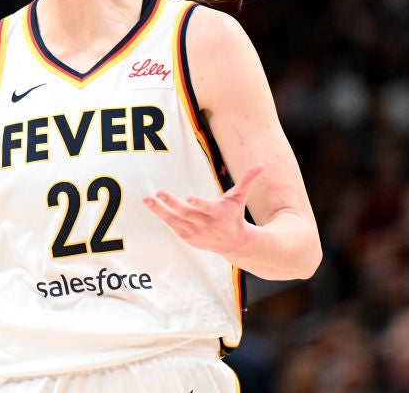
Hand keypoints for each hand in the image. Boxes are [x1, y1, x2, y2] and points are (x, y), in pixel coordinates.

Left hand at [142, 163, 263, 254]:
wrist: (234, 243)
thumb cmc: (234, 215)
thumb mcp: (240, 198)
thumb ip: (247, 180)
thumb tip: (261, 164)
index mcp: (218, 213)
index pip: (208, 208)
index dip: (199, 203)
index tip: (189, 198)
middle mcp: (206, 224)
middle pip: (186, 214)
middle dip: (171, 204)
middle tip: (158, 193)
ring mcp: (196, 233)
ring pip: (175, 221)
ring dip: (160, 210)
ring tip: (147, 199)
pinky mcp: (188, 237)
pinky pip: (173, 225)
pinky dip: (163, 216)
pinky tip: (152, 206)